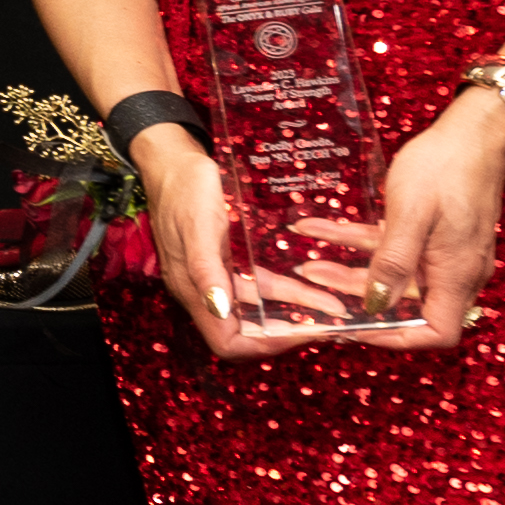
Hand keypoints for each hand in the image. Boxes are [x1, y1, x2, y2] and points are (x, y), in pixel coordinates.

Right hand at [137, 126, 357, 356]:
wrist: (172, 159)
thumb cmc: (184, 188)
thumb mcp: (198, 225)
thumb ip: (206, 269)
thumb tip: (219, 309)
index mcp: (193, 290)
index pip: (228, 342)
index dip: (264, 344)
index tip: (302, 331)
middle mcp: (205, 291)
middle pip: (248, 332)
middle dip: (289, 331)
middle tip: (328, 323)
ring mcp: (216, 278)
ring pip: (259, 309)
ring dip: (295, 309)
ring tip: (332, 305)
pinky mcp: (226, 262)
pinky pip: (259, 287)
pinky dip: (286, 291)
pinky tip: (309, 282)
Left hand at [301, 92, 504, 352]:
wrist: (473, 131)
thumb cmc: (446, 168)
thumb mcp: (410, 214)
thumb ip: (393, 262)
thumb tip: (377, 306)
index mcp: (457, 275)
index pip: (436, 332)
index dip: (397, 338)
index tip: (355, 327)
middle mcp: (455, 271)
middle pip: (405, 305)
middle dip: (356, 300)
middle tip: (313, 292)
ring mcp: (445, 253)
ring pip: (392, 275)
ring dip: (349, 271)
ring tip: (306, 262)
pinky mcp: (433, 234)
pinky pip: (392, 248)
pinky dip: (358, 241)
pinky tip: (320, 227)